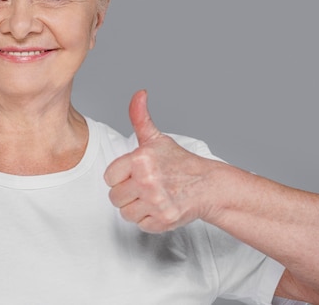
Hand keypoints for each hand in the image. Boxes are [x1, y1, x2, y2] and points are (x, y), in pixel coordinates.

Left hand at [104, 90, 214, 232]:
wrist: (208, 185)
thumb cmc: (179, 163)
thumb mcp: (156, 139)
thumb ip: (140, 117)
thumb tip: (139, 94)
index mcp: (140, 159)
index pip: (109, 177)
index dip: (120, 176)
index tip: (134, 174)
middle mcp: (147, 181)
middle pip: (114, 197)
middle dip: (127, 193)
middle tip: (144, 187)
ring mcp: (155, 201)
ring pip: (125, 213)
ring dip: (136, 207)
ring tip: (151, 197)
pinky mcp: (163, 219)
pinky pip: (140, 225)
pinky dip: (148, 220)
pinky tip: (159, 207)